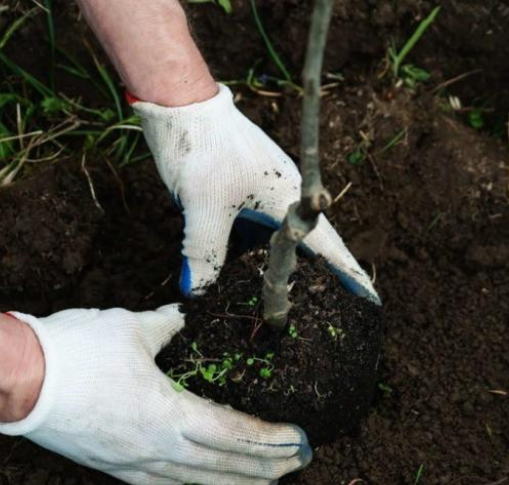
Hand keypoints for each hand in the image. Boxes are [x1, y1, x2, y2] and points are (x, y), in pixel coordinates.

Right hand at [0, 306, 310, 484]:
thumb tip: (185, 317)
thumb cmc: (76, 353)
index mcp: (166, 415)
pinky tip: (204, 478)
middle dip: (264, 467)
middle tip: (294, 465)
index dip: (268, 439)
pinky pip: (166, 479)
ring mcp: (133, 462)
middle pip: (222, 465)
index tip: (297, 441)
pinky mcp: (114, 464)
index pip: (232, 433)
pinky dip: (196, 480)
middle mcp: (156, 448)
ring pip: (197, 479)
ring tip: (265, 481)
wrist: (18, 380)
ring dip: (235, 479)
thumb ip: (169, 325)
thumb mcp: (132, 328)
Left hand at [131, 84, 379, 302]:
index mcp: (289, 198)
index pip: (328, 245)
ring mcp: (259, 198)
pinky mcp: (237, 197)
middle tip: (323, 311)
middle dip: (316, 280)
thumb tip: (197, 293)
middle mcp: (280, 200)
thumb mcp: (204, 205)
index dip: (349, 273)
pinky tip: (238, 276)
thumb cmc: (202, 147)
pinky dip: (247, 257)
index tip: (370, 298)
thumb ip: (205, 251)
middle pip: (305, 249)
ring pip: (274, 245)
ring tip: (281, 304)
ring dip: (277, 271)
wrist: (182, 104)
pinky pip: (250, 236)